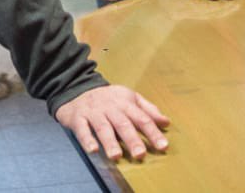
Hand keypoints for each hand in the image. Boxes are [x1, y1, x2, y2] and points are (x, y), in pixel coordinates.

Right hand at [55, 85, 169, 161]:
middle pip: (123, 124)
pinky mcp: (78, 118)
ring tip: (116, 156)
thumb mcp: (130, 98)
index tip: (163, 146)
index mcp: (126, 103)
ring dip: (110, 142)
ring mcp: (94, 113)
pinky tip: (93, 150)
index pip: (142, 118)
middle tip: (140, 154)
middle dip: (132, 139)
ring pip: (103, 128)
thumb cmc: (109, 99)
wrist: (78, 89)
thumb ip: (148, 110)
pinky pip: (82, 129)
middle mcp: (111, 108)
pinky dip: (87, 139)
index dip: (153, 132)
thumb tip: (166, 122)